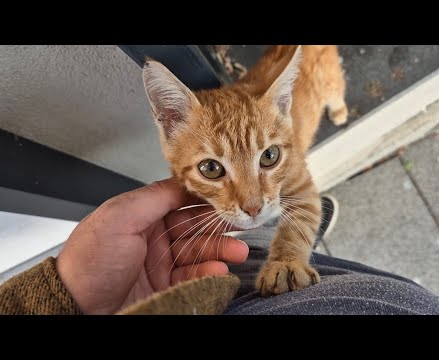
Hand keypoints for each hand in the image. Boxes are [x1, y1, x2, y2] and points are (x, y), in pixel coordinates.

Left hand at [56, 178, 247, 313]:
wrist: (76, 307)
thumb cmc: (89, 262)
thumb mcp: (119, 217)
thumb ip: (154, 196)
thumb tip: (183, 181)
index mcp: (140, 216)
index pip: (180, 202)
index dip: (205, 201)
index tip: (227, 199)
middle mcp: (151, 237)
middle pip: (193, 228)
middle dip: (218, 227)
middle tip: (240, 226)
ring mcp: (158, 263)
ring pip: (197, 252)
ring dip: (220, 251)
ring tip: (238, 252)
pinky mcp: (164, 286)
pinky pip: (192, 277)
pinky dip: (209, 273)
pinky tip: (218, 271)